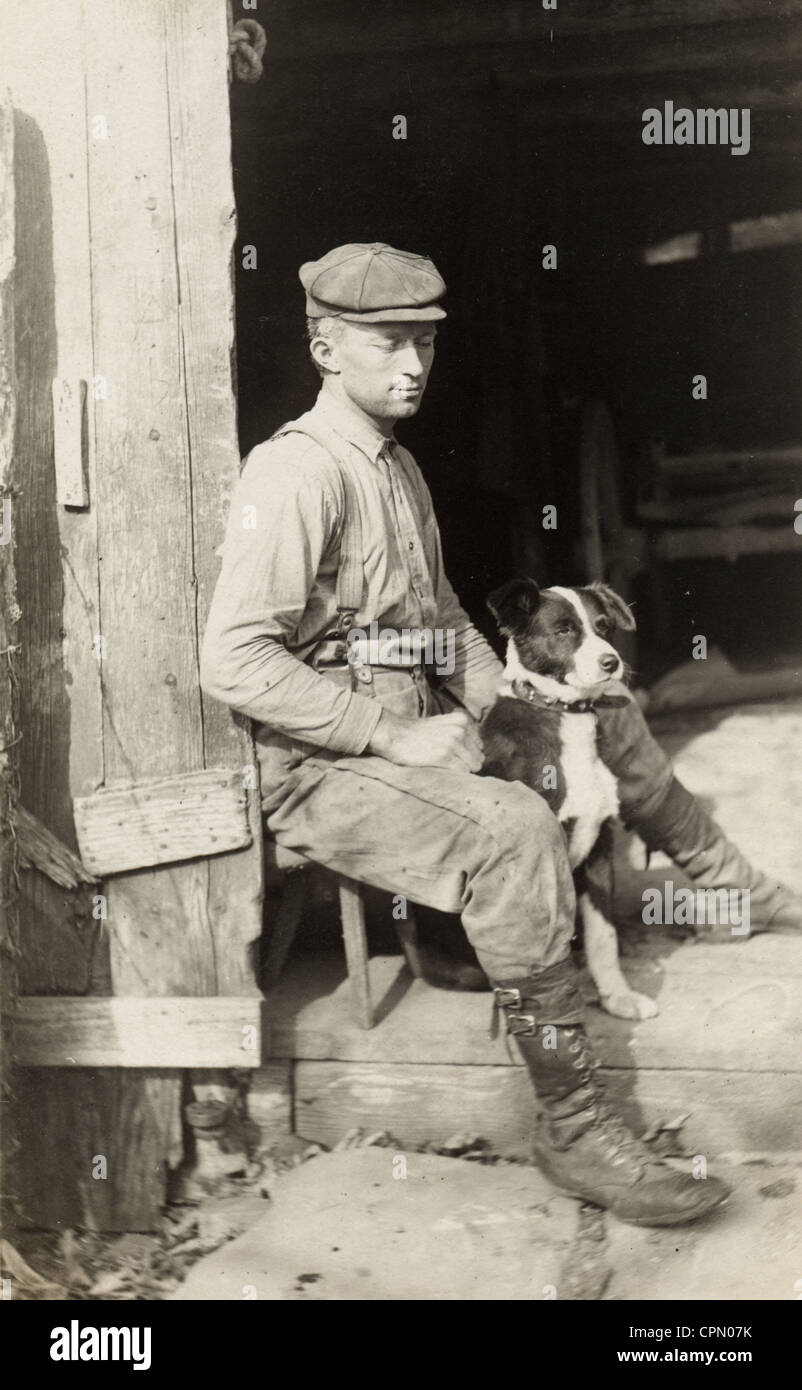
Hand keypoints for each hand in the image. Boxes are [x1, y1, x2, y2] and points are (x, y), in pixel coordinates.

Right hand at [368, 710, 482, 772]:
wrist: (395, 734)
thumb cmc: (417, 733)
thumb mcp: (443, 724)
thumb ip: (461, 733)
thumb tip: (480, 754)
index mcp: (462, 721)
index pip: (480, 746)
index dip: (468, 754)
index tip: (454, 756)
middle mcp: (460, 730)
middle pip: (478, 757)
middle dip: (467, 764)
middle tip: (450, 764)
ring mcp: (452, 742)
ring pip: (472, 766)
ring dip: (460, 770)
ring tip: (444, 766)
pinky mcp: (444, 756)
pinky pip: (461, 771)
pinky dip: (454, 774)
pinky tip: (441, 769)